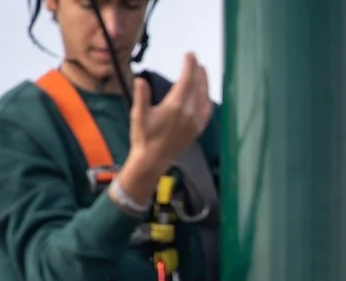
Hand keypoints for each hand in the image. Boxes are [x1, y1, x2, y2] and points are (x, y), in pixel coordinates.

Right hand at [128, 54, 211, 172]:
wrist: (154, 160)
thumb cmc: (144, 137)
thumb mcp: (138, 115)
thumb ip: (141, 96)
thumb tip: (141, 80)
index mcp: (175, 107)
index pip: (186, 81)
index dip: (189, 66)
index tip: (189, 54)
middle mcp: (189, 113)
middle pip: (198, 87)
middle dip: (197, 71)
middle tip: (195, 59)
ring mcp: (196, 122)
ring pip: (205, 98)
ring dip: (205, 83)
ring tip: (202, 71)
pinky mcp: (197, 130)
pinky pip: (207, 111)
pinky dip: (207, 99)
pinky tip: (206, 95)